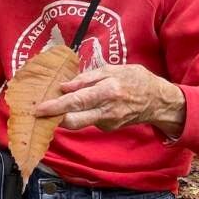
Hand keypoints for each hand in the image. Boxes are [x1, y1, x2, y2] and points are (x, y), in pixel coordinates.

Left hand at [34, 64, 185, 135]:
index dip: (56, 107)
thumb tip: (65, 86)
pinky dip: (81, 113)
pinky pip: (89, 120)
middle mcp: (107, 111)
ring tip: (60, 103)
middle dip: (54, 118)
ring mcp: (108, 123)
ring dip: (66, 115)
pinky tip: (85, 104)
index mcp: (107, 91)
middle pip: (73, 121)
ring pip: (79, 122)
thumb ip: (88, 78)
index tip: (39, 109)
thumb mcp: (113, 70)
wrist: (158, 101)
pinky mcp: (108, 128)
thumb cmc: (136, 80)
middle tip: (40, 112)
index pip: (76, 102)